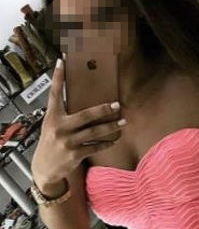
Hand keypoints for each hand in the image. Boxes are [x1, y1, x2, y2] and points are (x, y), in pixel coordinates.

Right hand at [31, 57, 125, 187]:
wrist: (44, 168)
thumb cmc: (51, 143)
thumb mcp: (51, 126)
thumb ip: (63, 115)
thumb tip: (82, 102)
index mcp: (52, 117)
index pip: (55, 93)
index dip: (59, 77)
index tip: (62, 61)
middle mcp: (59, 127)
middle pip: (85, 115)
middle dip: (103, 110)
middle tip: (117, 104)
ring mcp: (67, 142)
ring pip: (94, 132)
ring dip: (111, 127)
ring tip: (123, 122)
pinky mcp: (74, 154)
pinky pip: (95, 147)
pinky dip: (105, 144)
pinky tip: (114, 140)